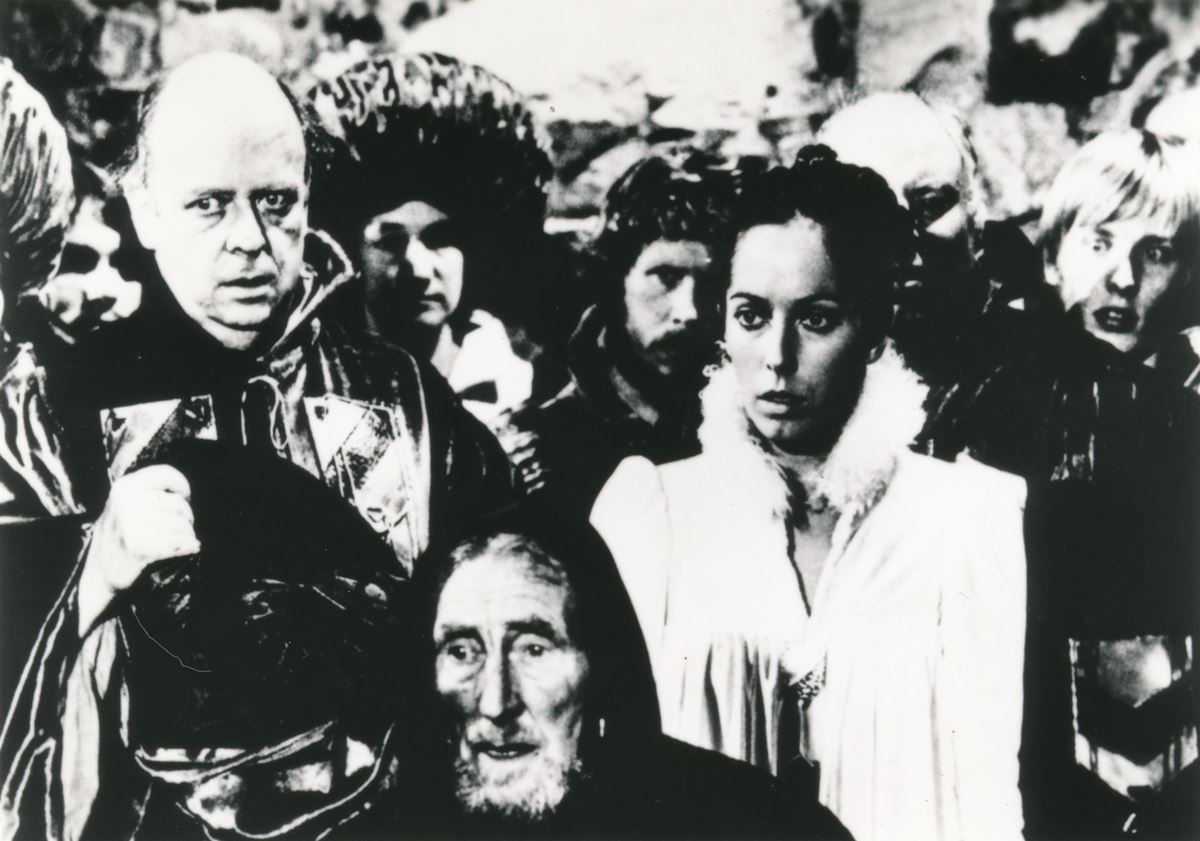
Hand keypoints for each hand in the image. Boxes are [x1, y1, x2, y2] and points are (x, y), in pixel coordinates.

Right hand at [78, 465, 199, 635]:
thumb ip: (144, 491)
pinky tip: (189, 549)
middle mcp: (127, 503)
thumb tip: (182, 488)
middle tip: (181, 528)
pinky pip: (180, 544)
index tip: (185, 496)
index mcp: (124, 488)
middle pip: (178, 504)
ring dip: (188, 535)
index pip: (165, 474)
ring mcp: (132, 526)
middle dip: (186, 518)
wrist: (99, 574)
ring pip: (182, 525)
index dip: (182, 485)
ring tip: (182, 541)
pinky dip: (189, 547)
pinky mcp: (141, 549)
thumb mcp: (121, 504)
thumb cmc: (117, 536)